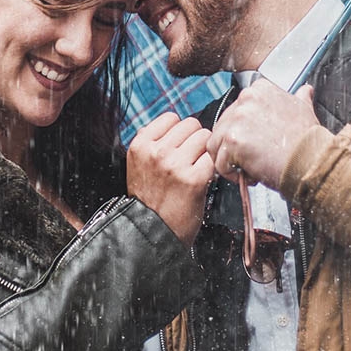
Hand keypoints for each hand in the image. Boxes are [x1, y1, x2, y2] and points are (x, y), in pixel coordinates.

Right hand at [127, 112, 214, 245]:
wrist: (151, 233)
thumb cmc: (148, 200)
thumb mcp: (138, 164)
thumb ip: (153, 141)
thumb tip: (175, 124)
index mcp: (140, 145)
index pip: (171, 117)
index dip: (178, 131)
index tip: (178, 146)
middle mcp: (156, 152)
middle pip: (190, 125)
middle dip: (194, 140)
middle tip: (190, 159)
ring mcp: (175, 164)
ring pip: (204, 137)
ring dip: (204, 152)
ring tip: (195, 168)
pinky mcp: (193, 179)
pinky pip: (212, 159)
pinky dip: (211, 168)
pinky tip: (203, 179)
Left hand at [208, 81, 318, 189]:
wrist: (312, 162)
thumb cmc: (308, 143)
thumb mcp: (304, 111)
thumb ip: (299, 99)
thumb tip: (304, 91)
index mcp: (260, 90)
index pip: (234, 113)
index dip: (243, 134)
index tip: (255, 144)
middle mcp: (246, 99)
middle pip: (221, 128)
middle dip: (233, 149)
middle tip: (253, 160)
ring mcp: (238, 118)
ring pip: (216, 145)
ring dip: (229, 162)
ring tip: (250, 169)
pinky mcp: (233, 140)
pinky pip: (219, 163)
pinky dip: (231, 175)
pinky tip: (250, 175)